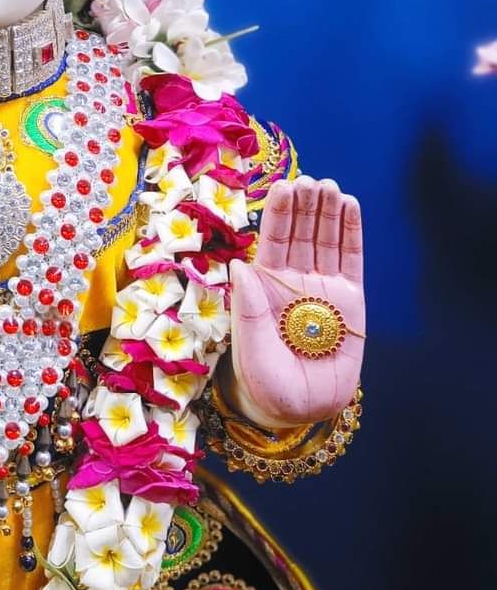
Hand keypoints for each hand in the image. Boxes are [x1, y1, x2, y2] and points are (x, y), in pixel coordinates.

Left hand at [227, 176, 363, 428]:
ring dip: (327, 212)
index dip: (279, 214)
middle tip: (312, 179)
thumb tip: (240, 266)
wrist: (299, 410)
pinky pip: (351, 260)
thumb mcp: (251, 348)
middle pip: (300, 234)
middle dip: (305, 205)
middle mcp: (293, 280)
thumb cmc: (265, 382)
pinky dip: (351, 233)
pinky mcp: (351, 302)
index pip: (273, 241)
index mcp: (264, 286)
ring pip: (325, 240)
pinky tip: (350, 207)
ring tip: (330, 186)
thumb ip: (248, 309)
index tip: (284, 186)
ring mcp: (323, 288)